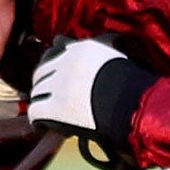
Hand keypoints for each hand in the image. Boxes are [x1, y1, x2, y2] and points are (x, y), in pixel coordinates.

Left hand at [27, 38, 153, 161]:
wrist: (134, 106)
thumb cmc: (132, 84)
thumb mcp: (114, 57)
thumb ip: (98, 48)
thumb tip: (69, 43)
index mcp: (81, 49)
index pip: (55, 52)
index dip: (52, 67)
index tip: (54, 75)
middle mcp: (65, 64)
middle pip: (41, 73)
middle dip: (43, 84)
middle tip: (48, 96)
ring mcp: (58, 86)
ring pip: (36, 92)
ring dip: (41, 101)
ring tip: (46, 111)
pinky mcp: (54, 108)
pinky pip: (35, 112)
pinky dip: (37, 120)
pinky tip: (42, 126)